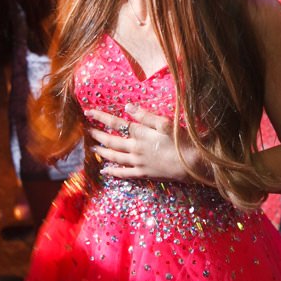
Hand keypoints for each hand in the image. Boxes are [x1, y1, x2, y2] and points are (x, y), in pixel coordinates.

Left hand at [84, 104, 199, 180]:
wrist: (192, 163)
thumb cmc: (181, 140)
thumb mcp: (165, 122)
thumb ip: (145, 115)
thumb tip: (127, 106)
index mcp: (140, 134)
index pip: (116, 123)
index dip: (101, 117)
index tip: (88, 112)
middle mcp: (135, 148)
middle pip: (111, 141)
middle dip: (98, 134)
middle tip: (87, 130)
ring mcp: (138, 162)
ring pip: (115, 157)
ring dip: (102, 152)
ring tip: (93, 148)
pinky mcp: (144, 173)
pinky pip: (124, 173)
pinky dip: (113, 172)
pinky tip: (105, 171)